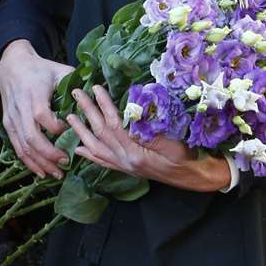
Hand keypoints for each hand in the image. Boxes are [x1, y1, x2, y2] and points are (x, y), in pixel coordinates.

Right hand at [0, 39, 74, 179]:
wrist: (12, 67)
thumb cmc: (40, 70)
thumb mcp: (59, 70)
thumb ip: (77, 83)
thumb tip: (99, 94)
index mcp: (35, 96)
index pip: (44, 118)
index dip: (58, 130)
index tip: (71, 133)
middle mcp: (21, 110)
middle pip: (33, 138)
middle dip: (50, 155)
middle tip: (66, 164)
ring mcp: (13, 119)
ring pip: (24, 147)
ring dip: (40, 163)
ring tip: (56, 174)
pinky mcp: (8, 125)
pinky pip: (17, 148)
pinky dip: (28, 162)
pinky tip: (41, 171)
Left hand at [67, 85, 230, 192]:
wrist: (195, 177)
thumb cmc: (188, 156)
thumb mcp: (174, 142)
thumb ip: (152, 132)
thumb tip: (132, 117)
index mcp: (136, 153)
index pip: (114, 125)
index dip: (104, 106)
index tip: (96, 89)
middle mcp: (126, 161)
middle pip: (101, 134)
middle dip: (87, 112)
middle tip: (76, 94)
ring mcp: (125, 166)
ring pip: (97, 148)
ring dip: (82, 132)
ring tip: (69, 118)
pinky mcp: (127, 169)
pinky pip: (103, 162)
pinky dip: (90, 155)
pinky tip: (79, 149)